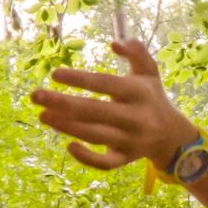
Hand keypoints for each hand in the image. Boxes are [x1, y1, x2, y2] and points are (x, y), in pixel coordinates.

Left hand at [29, 39, 198, 171]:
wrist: (172, 136)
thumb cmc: (151, 97)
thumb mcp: (150, 71)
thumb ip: (136, 51)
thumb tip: (114, 44)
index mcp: (139, 92)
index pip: (105, 84)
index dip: (80, 79)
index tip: (54, 74)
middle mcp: (135, 117)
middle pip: (94, 111)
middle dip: (62, 103)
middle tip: (34, 95)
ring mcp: (130, 140)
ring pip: (95, 135)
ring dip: (67, 127)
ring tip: (42, 115)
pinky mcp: (126, 159)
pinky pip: (106, 163)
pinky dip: (87, 158)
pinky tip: (68, 146)